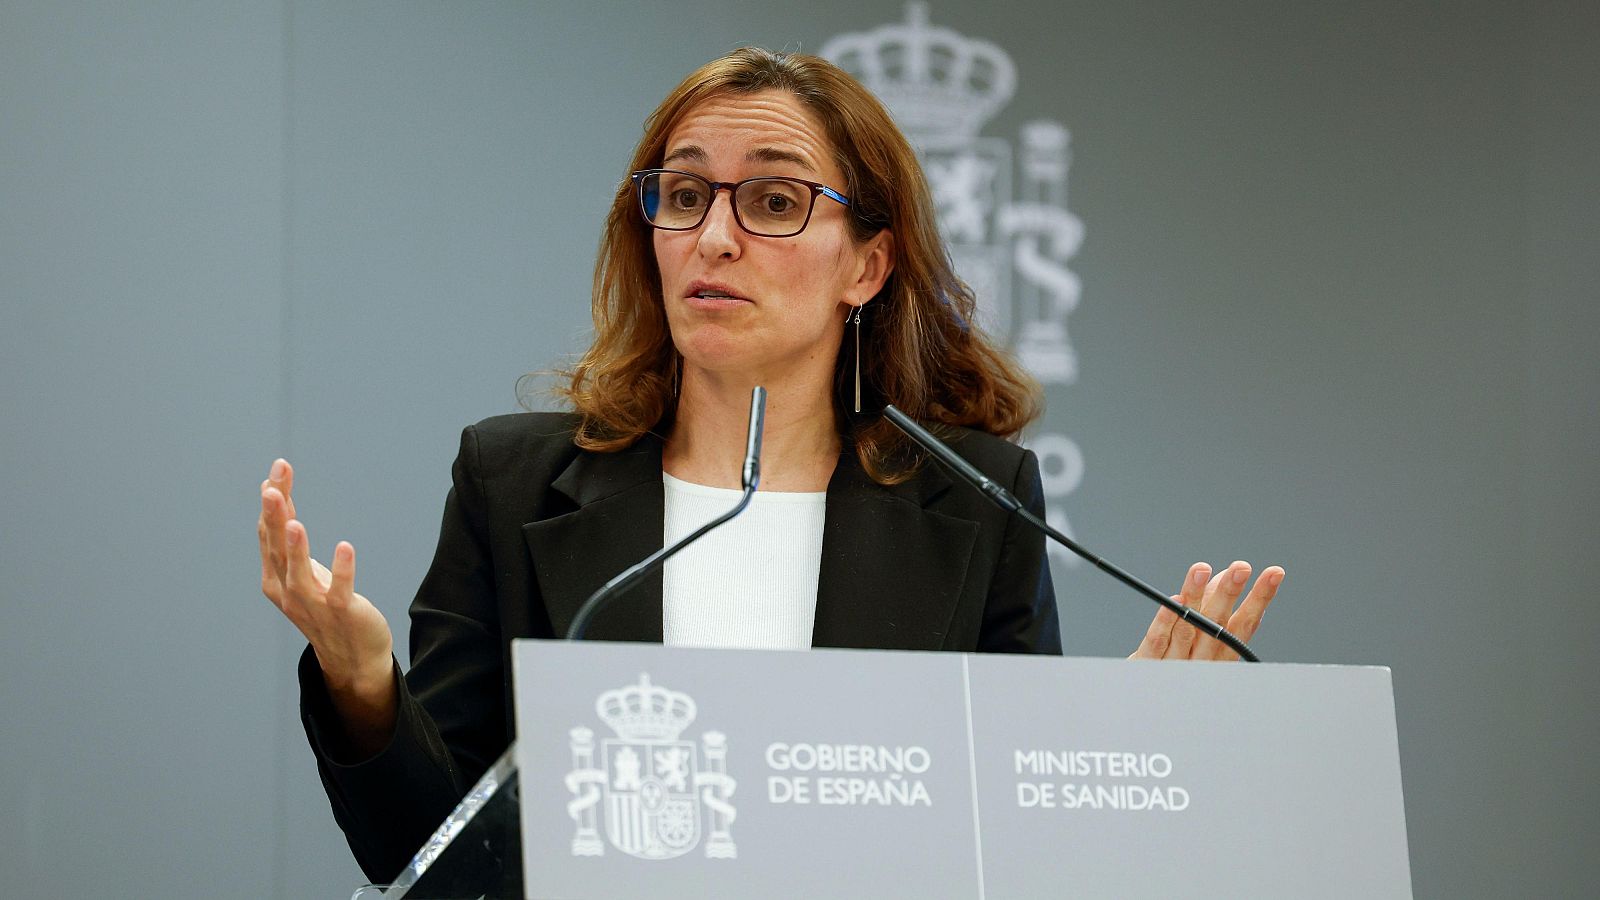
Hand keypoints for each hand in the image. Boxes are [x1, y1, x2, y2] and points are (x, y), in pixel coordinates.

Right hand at [258, 459, 396, 746]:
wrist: (351, 657)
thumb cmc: (326, 607)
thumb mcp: (303, 570)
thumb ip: (288, 537)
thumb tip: (275, 493)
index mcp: (276, 579)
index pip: (269, 536)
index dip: (272, 505)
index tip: (277, 472)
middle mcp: (288, 592)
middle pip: (278, 550)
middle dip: (275, 518)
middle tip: (272, 487)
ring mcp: (314, 604)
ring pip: (300, 574)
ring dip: (296, 548)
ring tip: (294, 521)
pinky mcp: (342, 613)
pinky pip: (340, 590)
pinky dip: (342, 569)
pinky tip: (345, 546)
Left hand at [1129, 561, 1282, 660]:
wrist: (1147, 705)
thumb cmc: (1176, 667)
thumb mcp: (1199, 640)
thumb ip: (1211, 608)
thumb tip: (1221, 575)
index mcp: (1219, 656)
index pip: (1244, 624)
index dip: (1260, 599)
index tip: (1273, 574)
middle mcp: (1202, 663)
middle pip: (1218, 625)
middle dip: (1230, 594)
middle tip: (1241, 568)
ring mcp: (1175, 665)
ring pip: (1187, 628)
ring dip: (1196, 597)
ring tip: (1201, 569)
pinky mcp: (1148, 665)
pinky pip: (1158, 641)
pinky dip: (1165, 621)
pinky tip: (1173, 601)